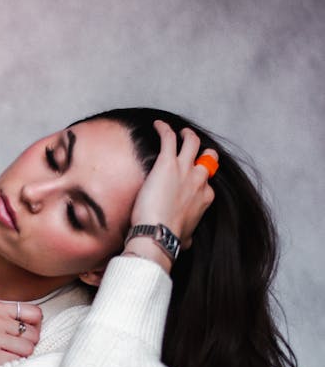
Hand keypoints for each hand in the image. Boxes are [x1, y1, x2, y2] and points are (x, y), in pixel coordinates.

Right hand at [0, 300, 42, 366]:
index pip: (35, 314)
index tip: (26, 335)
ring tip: (4, 358)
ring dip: (20, 357)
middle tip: (13, 351)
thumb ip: (5, 317)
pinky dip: (11, 366)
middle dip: (28, 345)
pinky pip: (15, 363)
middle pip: (34, 334)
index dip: (35, 327)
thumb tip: (34, 327)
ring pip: (28, 350)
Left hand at [128, 120, 217, 258]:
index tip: (190, 179)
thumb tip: (187, 241)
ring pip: (193, 142)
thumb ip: (188, 234)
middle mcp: (199, 180)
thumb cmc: (170, 239)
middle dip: (203, 153)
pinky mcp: (168, 162)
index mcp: (205, 197)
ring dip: (188, 135)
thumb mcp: (186, 238)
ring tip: (180, 132)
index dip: (199, 180)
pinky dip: (164, 128)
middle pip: (208, 158)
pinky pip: (169, 137)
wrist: (158, 235)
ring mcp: (185, 169)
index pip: (207, 182)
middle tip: (192, 149)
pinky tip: (157, 125)